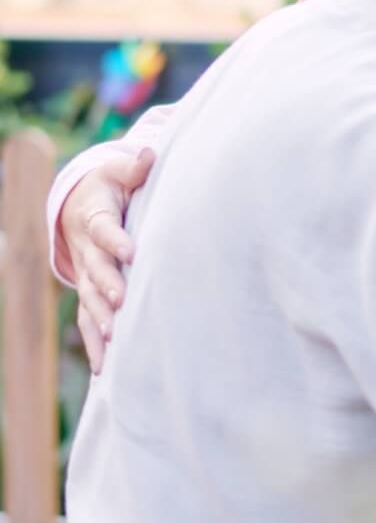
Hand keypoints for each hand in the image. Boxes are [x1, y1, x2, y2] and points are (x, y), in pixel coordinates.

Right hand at [58, 149, 155, 372]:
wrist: (79, 206)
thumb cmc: (111, 186)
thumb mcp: (118, 172)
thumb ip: (134, 168)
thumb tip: (148, 154)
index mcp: (93, 217)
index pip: (104, 229)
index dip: (116, 240)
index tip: (131, 252)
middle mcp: (85, 250)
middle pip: (95, 269)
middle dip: (107, 285)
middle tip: (121, 301)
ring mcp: (85, 274)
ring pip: (89, 299)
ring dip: (100, 318)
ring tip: (113, 336)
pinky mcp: (89, 293)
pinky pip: (88, 320)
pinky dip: (95, 343)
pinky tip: (106, 368)